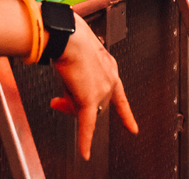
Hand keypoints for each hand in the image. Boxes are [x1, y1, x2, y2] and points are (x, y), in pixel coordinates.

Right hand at [47, 13, 137, 158]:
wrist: (66, 35)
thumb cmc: (68, 36)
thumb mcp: (77, 56)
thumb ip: (75, 77)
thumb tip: (65, 98)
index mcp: (109, 65)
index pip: (118, 94)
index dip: (125, 113)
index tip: (132, 127)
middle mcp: (110, 78)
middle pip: (95, 103)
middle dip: (75, 104)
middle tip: (58, 102)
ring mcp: (102, 90)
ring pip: (85, 110)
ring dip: (69, 107)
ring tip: (56, 99)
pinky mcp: (89, 99)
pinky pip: (86, 125)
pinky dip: (85, 140)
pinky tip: (85, 152)